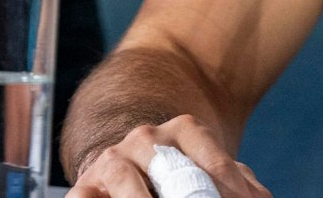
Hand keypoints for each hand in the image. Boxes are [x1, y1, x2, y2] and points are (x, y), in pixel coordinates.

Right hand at [69, 115, 270, 196]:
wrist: (135, 164)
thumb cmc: (184, 177)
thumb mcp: (214, 173)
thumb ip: (238, 183)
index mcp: (185, 130)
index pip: (215, 166)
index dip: (232, 192)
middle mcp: (146, 139)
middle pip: (170, 173)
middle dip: (190, 195)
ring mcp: (112, 160)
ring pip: (124, 181)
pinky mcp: (83, 186)